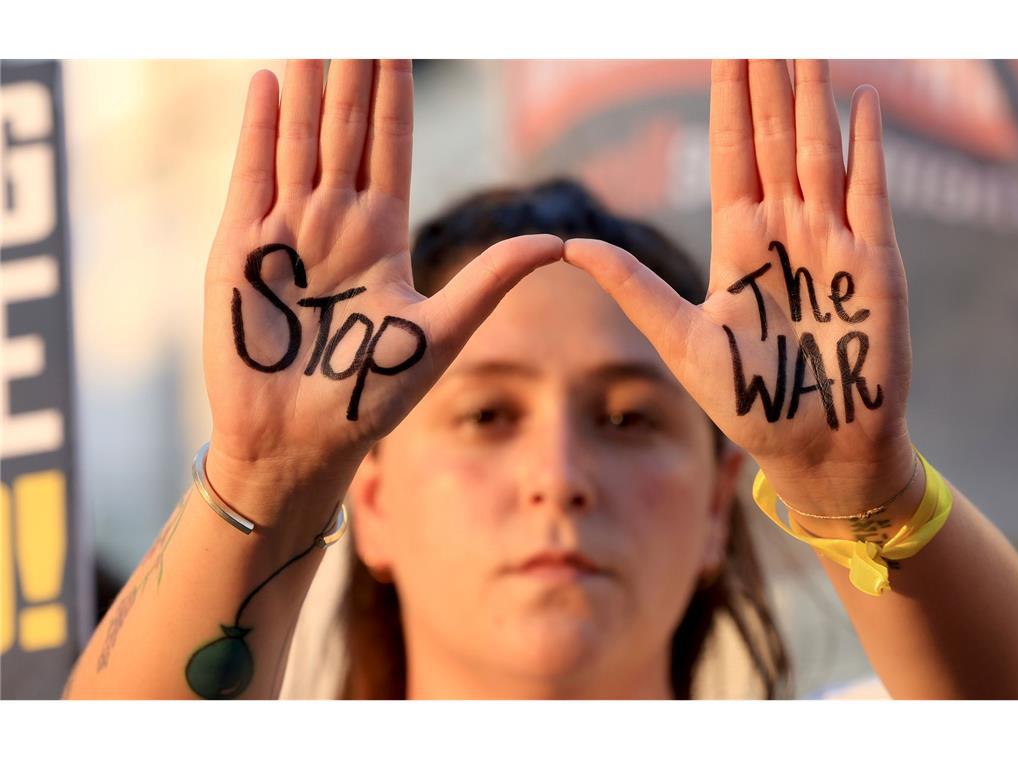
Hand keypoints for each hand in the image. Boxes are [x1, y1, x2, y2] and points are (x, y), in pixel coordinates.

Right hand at [203, 60, 560, 513]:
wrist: (301, 441)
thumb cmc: (369, 395)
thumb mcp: (440, 332)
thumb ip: (490, 281)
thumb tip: (557, 242)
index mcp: (383, 238)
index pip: (392, 148)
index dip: (394, 97)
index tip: (400, 44)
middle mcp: (336, 224)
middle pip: (345, 131)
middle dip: (352, 76)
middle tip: (362, 22)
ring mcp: (287, 231)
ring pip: (299, 142)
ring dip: (306, 89)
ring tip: (316, 38)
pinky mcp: (241, 248)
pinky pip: (252, 176)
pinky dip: (259, 130)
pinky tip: (267, 83)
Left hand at [565, 60, 913, 513]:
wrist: (818, 449)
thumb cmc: (749, 402)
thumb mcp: (683, 341)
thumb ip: (636, 288)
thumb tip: (572, 248)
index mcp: (739, 246)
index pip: (731, 156)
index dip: (728, 103)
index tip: (723, 49)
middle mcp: (786, 233)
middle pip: (775, 141)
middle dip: (768, 83)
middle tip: (760, 27)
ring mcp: (833, 243)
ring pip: (820, 153)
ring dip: (813, 100)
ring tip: (805, 46)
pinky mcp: (876, 264)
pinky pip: (871, 193)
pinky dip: (868, 149)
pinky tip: (861, 103)